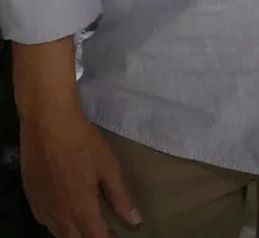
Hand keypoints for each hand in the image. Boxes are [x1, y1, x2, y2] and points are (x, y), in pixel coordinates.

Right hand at [19, 110, 141, 237]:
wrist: (48, 124)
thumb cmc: (82, 142)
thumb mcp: (108, 167)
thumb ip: (120, 196)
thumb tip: (135, 220)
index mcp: (81, 209)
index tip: (117, 236)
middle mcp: (60, 216)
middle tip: (105, 230)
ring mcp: (43, 209)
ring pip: (59, 234)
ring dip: (74, 233)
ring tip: (87, 224)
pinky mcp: (31, 199)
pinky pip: (45, 222)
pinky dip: (58, 224)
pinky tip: (65, 214)